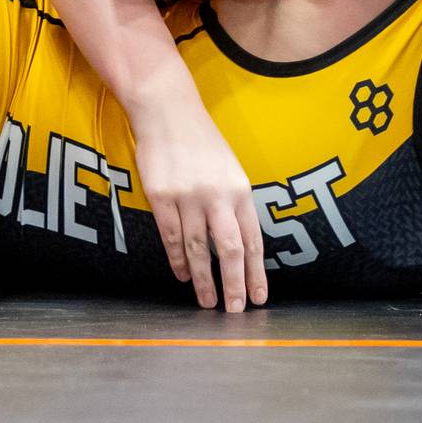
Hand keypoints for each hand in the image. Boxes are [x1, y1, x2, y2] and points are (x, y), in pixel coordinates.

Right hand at [135, 114, 266, 311]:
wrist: (169, 112)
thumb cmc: (202, 142)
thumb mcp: (230, 169)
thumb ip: (235, 204)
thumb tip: (241, 244)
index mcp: (240, 189)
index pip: (253, 239)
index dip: (257, 271)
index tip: (259, 297)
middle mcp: (217, 195)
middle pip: (230, 249)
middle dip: (235, 284)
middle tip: (235, 310)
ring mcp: (188, 196)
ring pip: (199, 248)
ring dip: (204, 279)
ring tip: (208, 302)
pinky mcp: (161, 196)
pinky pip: (171, 236)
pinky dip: (178, 259)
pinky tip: (183, 275)